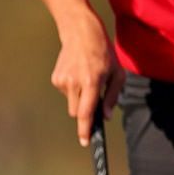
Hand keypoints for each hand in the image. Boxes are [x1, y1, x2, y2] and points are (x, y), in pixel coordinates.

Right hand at [51, 11, 121, 146]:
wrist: (80, 33)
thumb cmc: (103, 53)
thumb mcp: (118, 74)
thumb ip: (112, 97)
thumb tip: (105, 116)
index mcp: (91, 82)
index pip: (85, 112)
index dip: (85, 129)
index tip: (85, 141)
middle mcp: (74, 83)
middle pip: (77, 112)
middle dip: (85, 111)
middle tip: (95, 98)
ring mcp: (62, 81)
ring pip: (71, 103)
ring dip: (80, 98)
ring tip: (87, 78)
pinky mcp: (56, 78)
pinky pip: (66, 93)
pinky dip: (73, 90)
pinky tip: (79, 74)